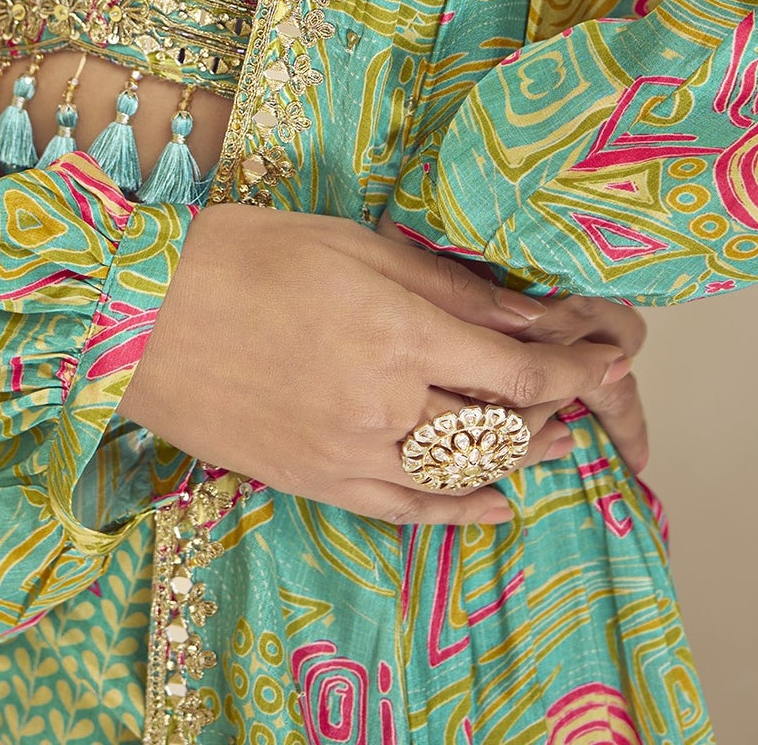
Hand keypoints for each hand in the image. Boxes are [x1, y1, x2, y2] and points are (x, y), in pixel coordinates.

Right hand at [119, 205, 631, 526]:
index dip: (575, 366)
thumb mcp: (356, 244)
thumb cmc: (247, 256)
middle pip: (500, 425)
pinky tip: (495, 501)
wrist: (147, 314)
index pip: (518, 367)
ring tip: (555, 439)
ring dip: (518, 457)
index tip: (611, 356)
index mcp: (398, 332)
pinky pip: (408, 512)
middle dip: (555, 409)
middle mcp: (384, 404)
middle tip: (588, 392)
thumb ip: (447, 286)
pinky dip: (460, 510)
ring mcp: (351, 454)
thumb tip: (528, 313)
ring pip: (462, 473)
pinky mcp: (319, 483)